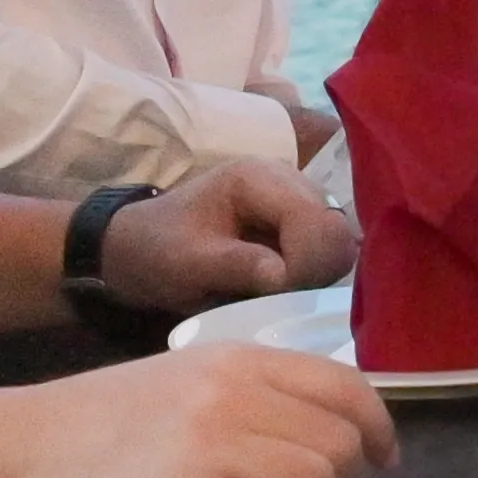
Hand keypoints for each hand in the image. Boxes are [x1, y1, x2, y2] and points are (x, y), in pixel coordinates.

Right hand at [11, 343, 397, 477]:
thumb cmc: (118, 412)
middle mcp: (234, 396)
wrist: (36, 445)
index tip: (383, 458)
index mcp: (242, 359)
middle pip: (341, 443)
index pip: (347, 389)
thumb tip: (344, 423)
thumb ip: (265, 387)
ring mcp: (212, 447)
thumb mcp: (195, 372)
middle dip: (347, 476)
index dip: (379, 429)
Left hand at [99, 160, 356, 313]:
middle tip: (280, 300)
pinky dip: (314, 276)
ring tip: (276, 295)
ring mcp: (299, 201)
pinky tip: (283, 289)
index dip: (305, 265)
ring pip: (339, 242)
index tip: (276, 297)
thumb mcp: (186, 263)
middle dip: (315, 272)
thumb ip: (236, 266)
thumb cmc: (157, 251)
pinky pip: (329, 252)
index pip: (314, 219)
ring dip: (316, 276)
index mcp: (258, 177)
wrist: (139, 248)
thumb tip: (286, 277)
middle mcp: (288, 180)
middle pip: (336, 228)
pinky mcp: (302, 224)